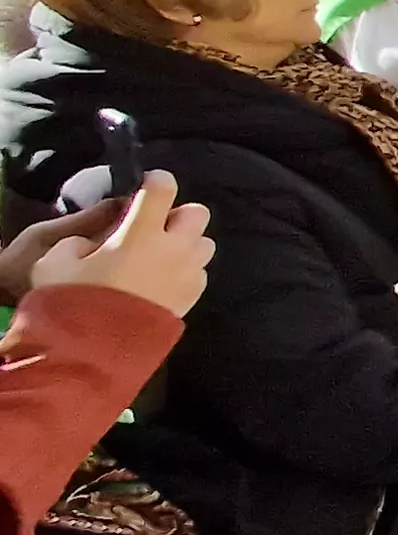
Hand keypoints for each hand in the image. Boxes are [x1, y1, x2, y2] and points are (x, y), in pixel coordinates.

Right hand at [26, 174, 211, 318]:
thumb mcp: (56, 262)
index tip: (144, 188)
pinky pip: (200, 272)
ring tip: (159, 256)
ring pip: (204, 243)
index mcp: (141, 232)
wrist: (94, 352)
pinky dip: (187, 270)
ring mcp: (188, 274)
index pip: (164, 187)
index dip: (154, 182)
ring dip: (186, 243)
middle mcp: (174, 249)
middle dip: (177, 214)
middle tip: (151, 228)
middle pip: (197, 213)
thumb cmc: (72, 301)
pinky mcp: (193, 298)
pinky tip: (161, 281)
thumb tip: (94, 241)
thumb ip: (78, 241)